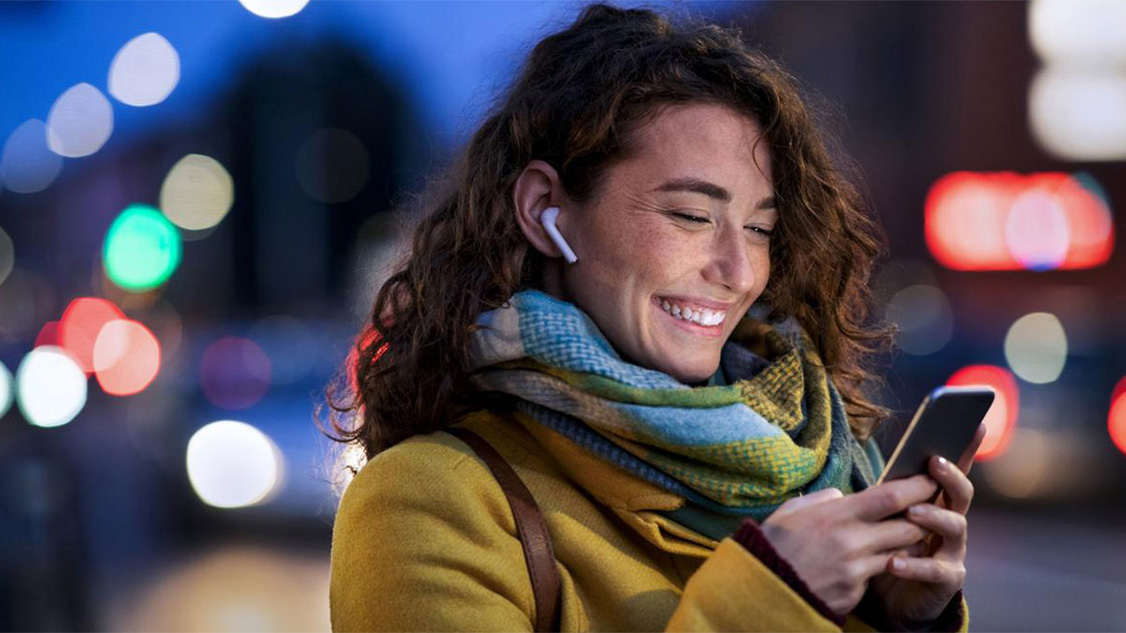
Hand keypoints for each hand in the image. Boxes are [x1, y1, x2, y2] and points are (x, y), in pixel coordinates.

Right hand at [759, 473, 939, 615]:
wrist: (759, 591)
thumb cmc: (772, 545)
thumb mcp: (791, 512)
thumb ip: (822, 500)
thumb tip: (843, 497)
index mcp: (836, 516)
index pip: (891, 497)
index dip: (917, 487)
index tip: (930, 479)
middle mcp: (851, 543)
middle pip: (909, 527)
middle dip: (923, 518)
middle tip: (927, 510)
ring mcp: (855, 572)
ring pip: (900, 554)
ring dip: (906, 544)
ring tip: (902, 535)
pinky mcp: (854, 594)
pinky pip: (875, 577)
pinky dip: (876, 568)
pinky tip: (863, 564)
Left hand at [862, 424, 986, 628]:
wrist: (890, 600)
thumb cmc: (887, 547)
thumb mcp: (884, 517)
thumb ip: (888, 496)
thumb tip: (876, 475)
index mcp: (936, 501)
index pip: (952, 470)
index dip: (965, 447)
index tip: (975, 423)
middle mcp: (950, 521)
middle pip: (961, 493)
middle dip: (950, 476)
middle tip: (934, 463)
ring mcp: (953, 550)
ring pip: (955, 526)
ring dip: (935, 516)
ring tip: (912, 512)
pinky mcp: (947, 580)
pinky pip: (936, 569)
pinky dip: (915, 565)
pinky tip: (894, 562)